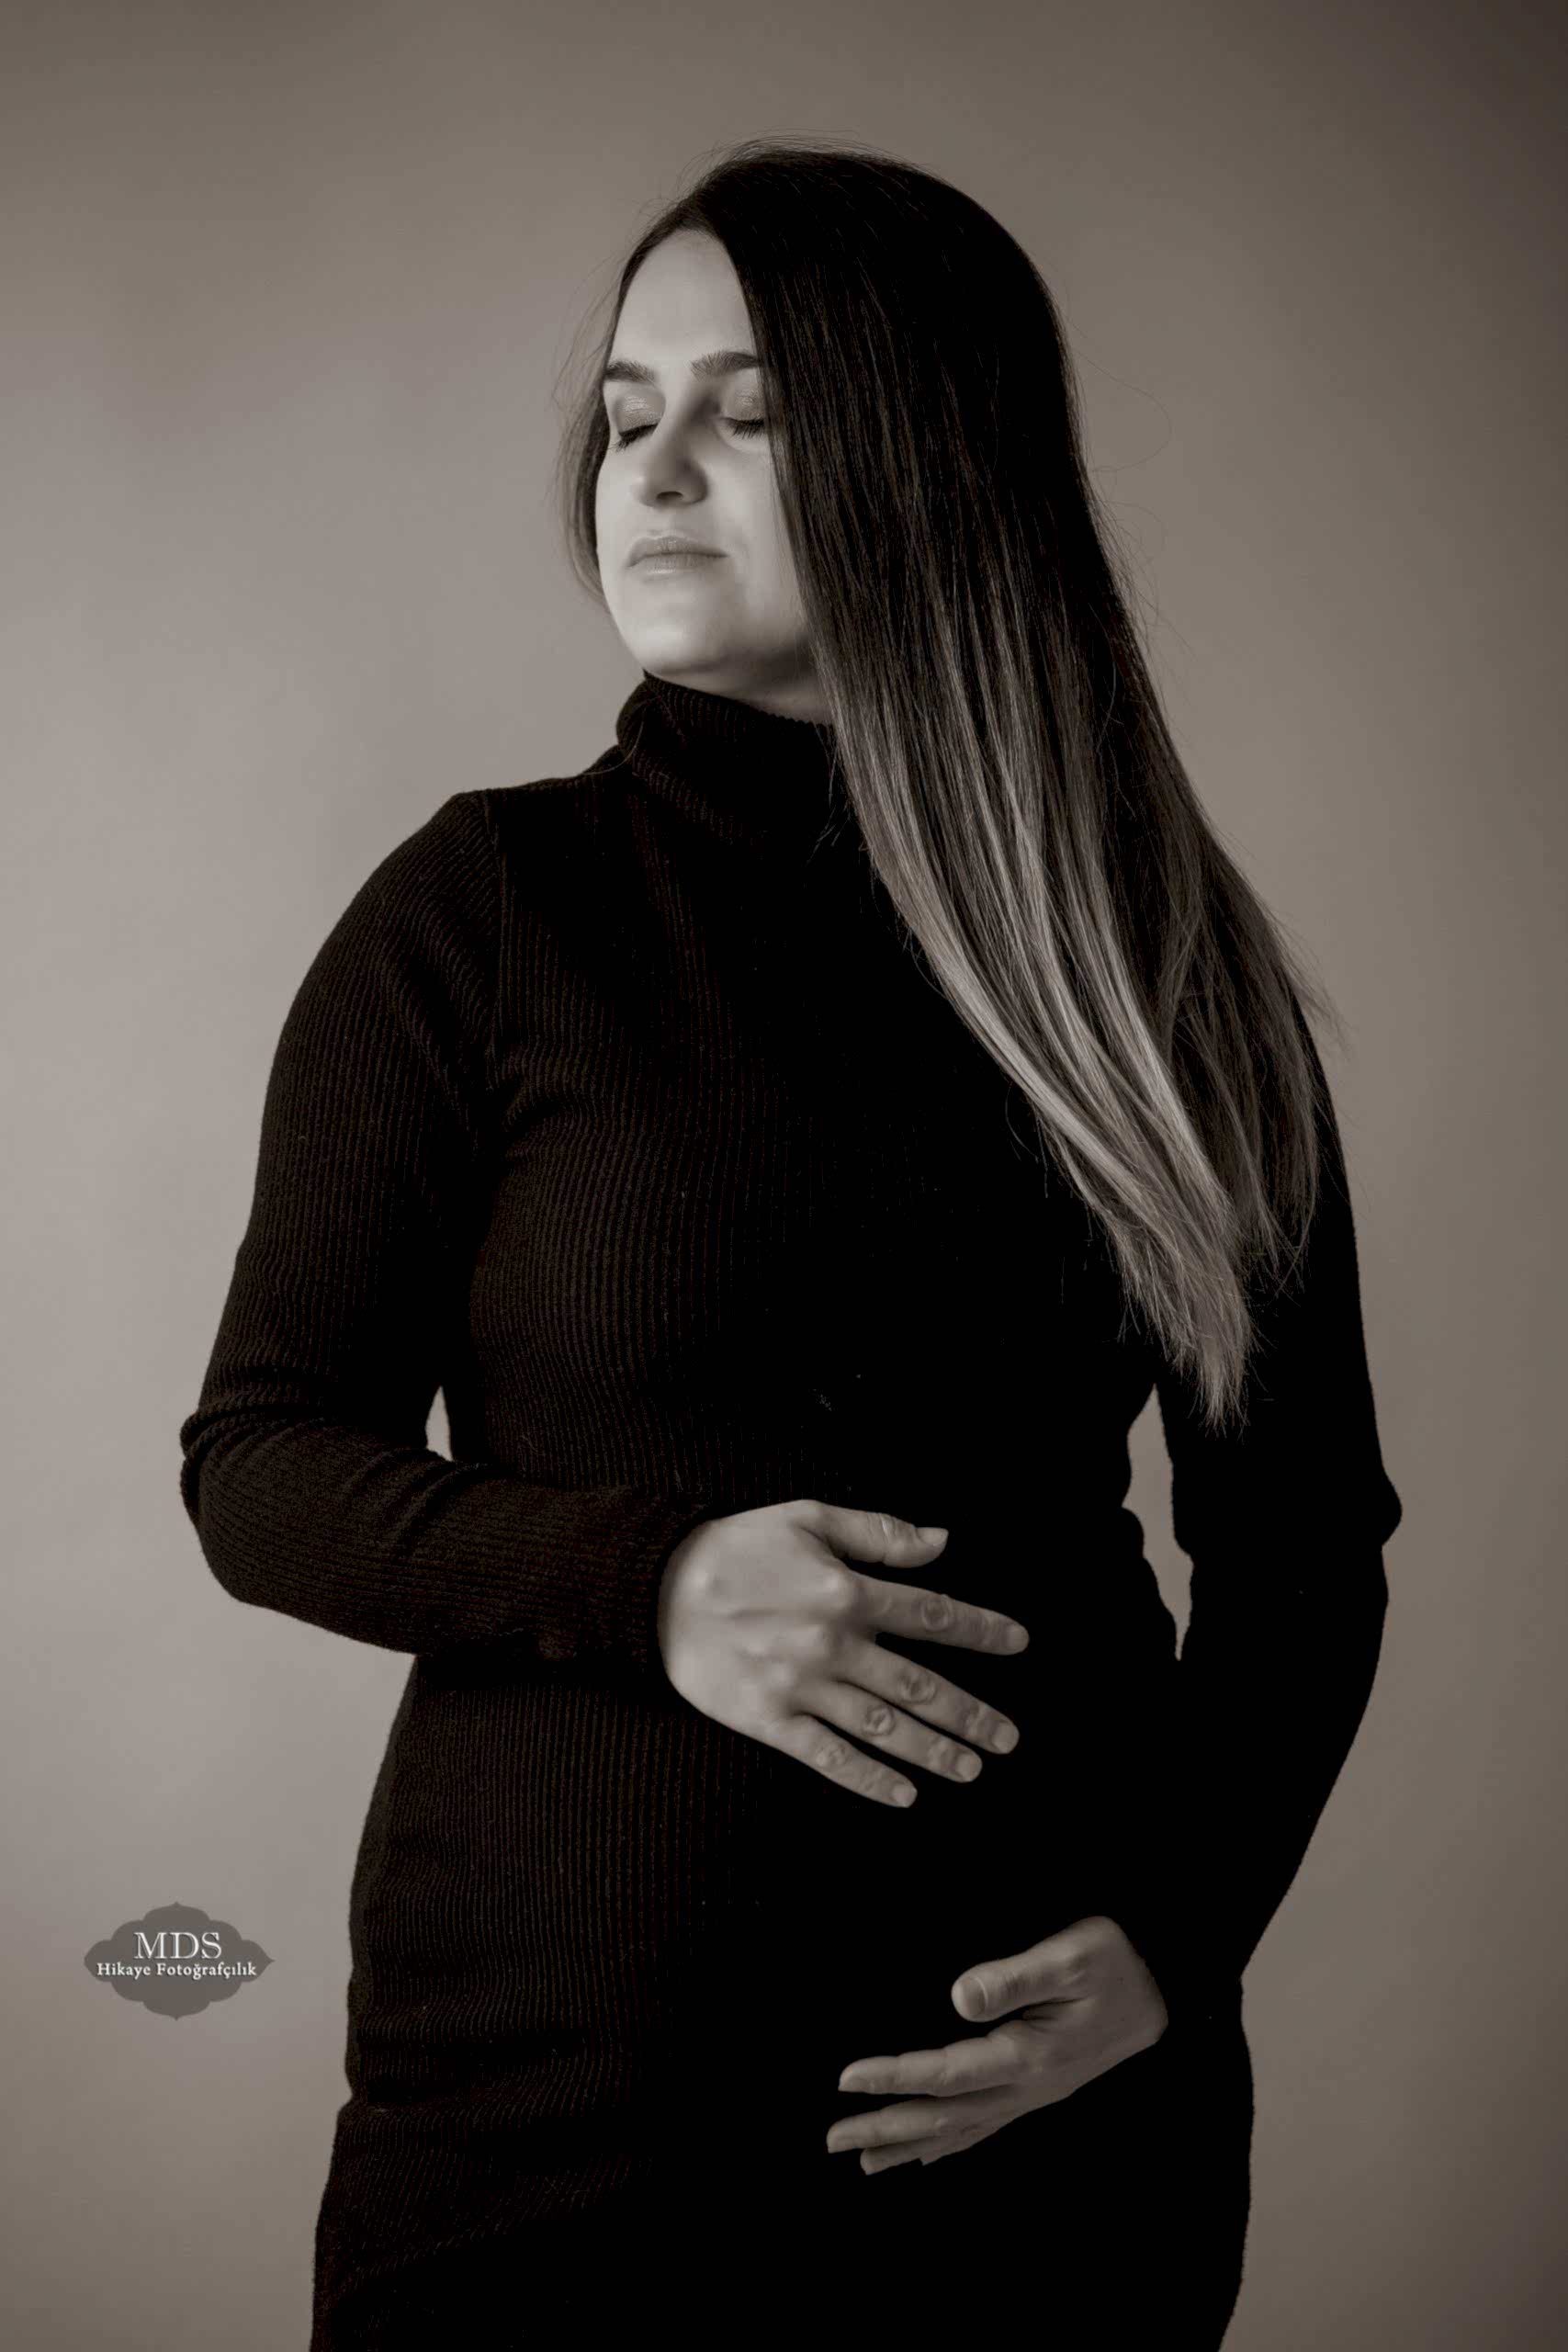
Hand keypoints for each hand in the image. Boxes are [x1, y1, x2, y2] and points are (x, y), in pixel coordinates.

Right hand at [655, 1501, 1028, 1806]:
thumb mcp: (808, 1518)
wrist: (656, 1588)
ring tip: (973, 1769)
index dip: (980, 1630)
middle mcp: (832, 1643)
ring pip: (883, 1726)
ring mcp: (801, 1686)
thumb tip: (942, 1542)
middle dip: (970, 1714)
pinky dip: (869, 1778)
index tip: (1019, 1643)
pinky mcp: (769, 1719)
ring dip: (933, 1751)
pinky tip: (903, 1796)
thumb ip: (878, 1532)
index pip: (930, 1614)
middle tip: (1009, 1738)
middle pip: (918, 1684)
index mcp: (845, 1590)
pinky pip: (828, 1756)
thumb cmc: (737, 1547)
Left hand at [825, 1914, 1167, 2171]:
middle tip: (831, 2139)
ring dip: (908, 2144)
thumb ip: (1014, 1976)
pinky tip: (928, 2157)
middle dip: (885, 2125)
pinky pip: (985, 2127)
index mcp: (1028, 2057)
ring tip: (862, 2161)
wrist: (1165, 1986)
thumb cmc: (1115, 1961)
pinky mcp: (1039, 2088)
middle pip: (943, 2116)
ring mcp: (1033, 2094)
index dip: (893, 2075)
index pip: (945, 2073)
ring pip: (960, 2130)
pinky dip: (950, 2145)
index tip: (844, 2079)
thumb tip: (959, 1997)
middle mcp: (1027, 2087)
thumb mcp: (1071, 1956)